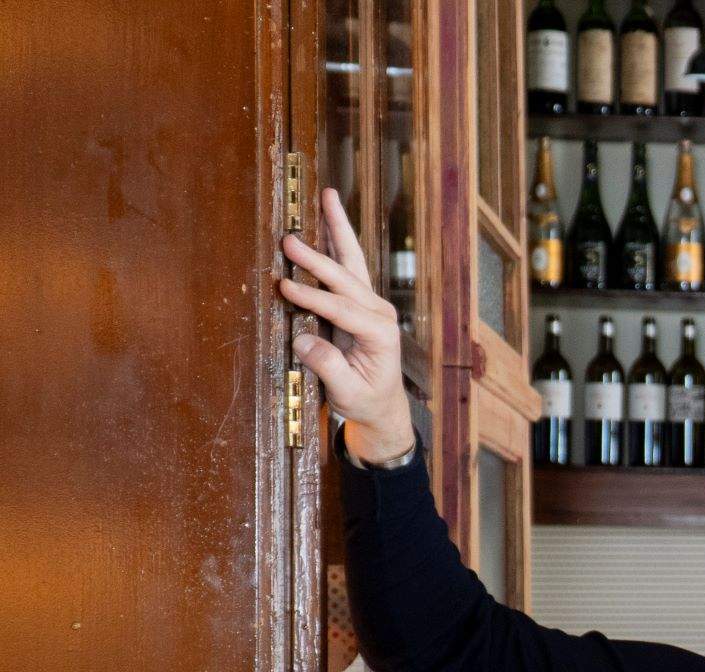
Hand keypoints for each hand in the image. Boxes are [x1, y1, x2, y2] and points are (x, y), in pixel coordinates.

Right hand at [277, 187, 413, 463]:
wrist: (383, 406)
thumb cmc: (366, 400)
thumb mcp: (349, 393)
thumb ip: (329, 367)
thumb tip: (303, 341)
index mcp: (381, 334)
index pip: (342, 309)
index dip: (313, 298)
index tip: (285, 289)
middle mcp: (380, 313)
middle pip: (347, 277)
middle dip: (317, 257)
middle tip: (289, 240)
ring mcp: (373, 304)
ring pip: (353, 260)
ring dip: (338, 228)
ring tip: (327, 197)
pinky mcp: (362, 302)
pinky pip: (349, 266)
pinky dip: (337, 239)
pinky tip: (326, 217)